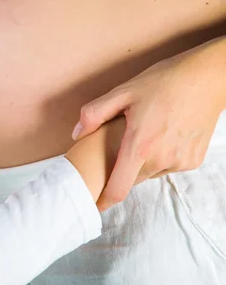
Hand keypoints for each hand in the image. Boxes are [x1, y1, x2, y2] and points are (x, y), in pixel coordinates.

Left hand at [72, 37, 225, 210]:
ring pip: (150, 172)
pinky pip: (168, 166)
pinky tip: (163, 134)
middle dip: (121, 171)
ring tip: (144, 134)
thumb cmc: (162, 82)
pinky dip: (161, 157)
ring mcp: (180, 161)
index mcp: (140, 145)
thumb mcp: (123, 92)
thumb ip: (94, 114)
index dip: (103, 200)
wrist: (207, 78)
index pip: (118, 188)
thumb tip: (76, 134)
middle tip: (119, 149)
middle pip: (132, 179)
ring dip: (142, 162)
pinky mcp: (193, 161)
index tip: (93, 205)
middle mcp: (162, 159)